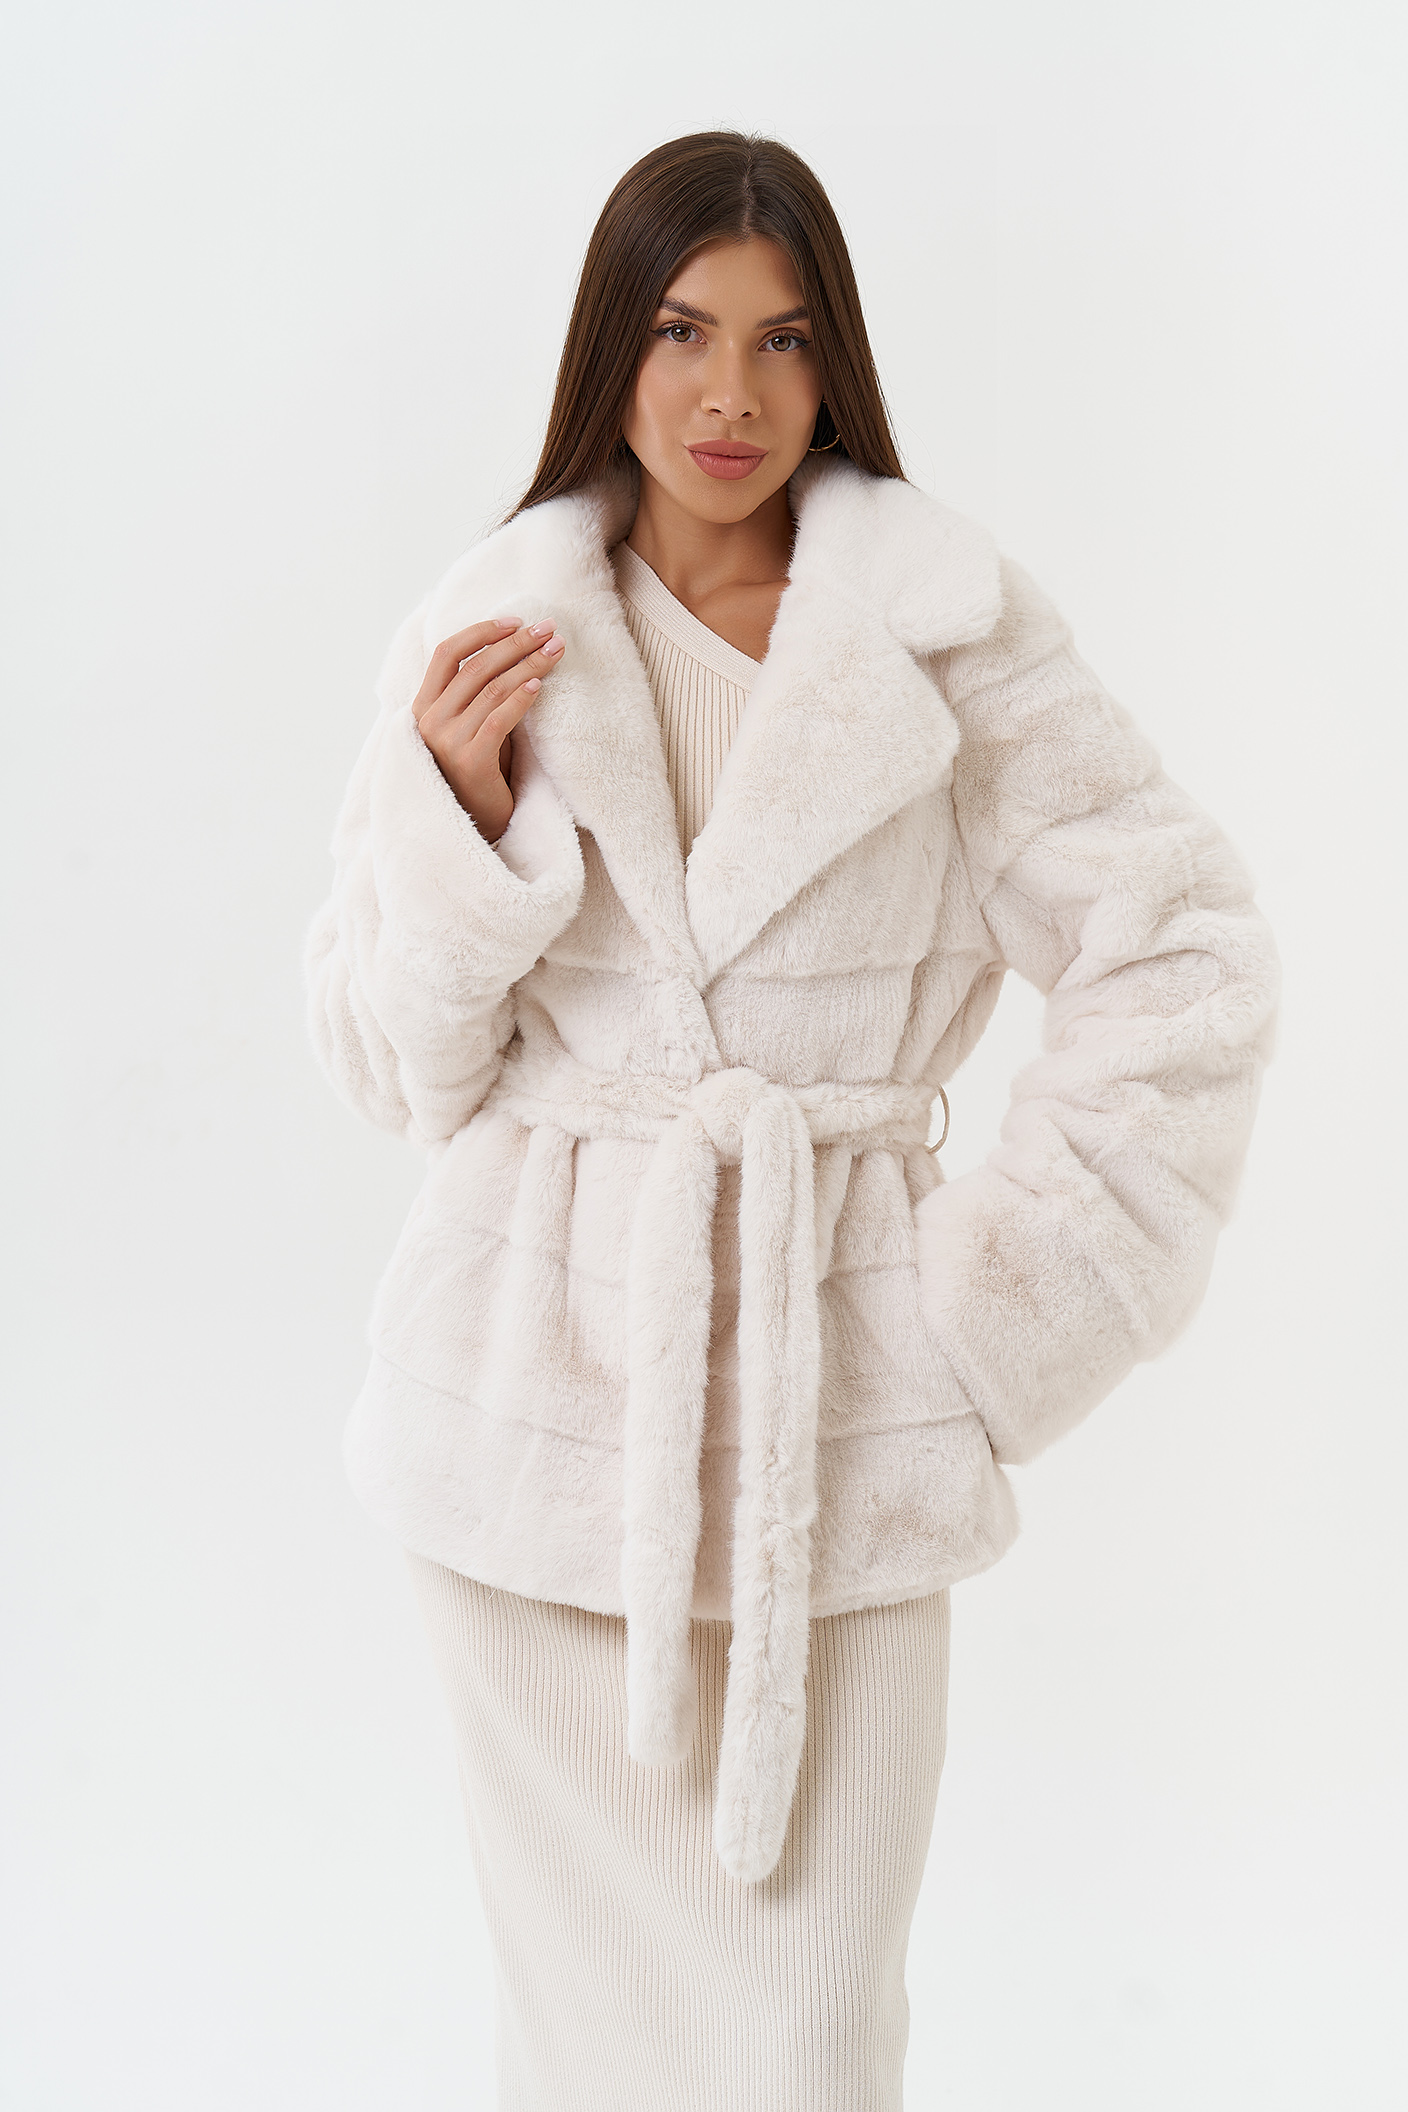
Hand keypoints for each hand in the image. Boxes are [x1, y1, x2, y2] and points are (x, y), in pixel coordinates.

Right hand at [411, 618, 565, 840]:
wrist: (474, 825)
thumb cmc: (479, 772)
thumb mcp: (470, 726)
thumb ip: (478, 695)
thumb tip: (515, 650)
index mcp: (423, 706)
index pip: (446, 653)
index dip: (481, 632)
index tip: (516, 622)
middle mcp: (429, 721)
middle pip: (475, 666)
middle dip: (516, 643)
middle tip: (549, 629)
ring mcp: (446, 741)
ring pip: (491, 689)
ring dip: (528, 665)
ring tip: (556, 651)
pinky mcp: (469, 761)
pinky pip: (498, 720)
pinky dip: (521, 699)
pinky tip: (540, 685)